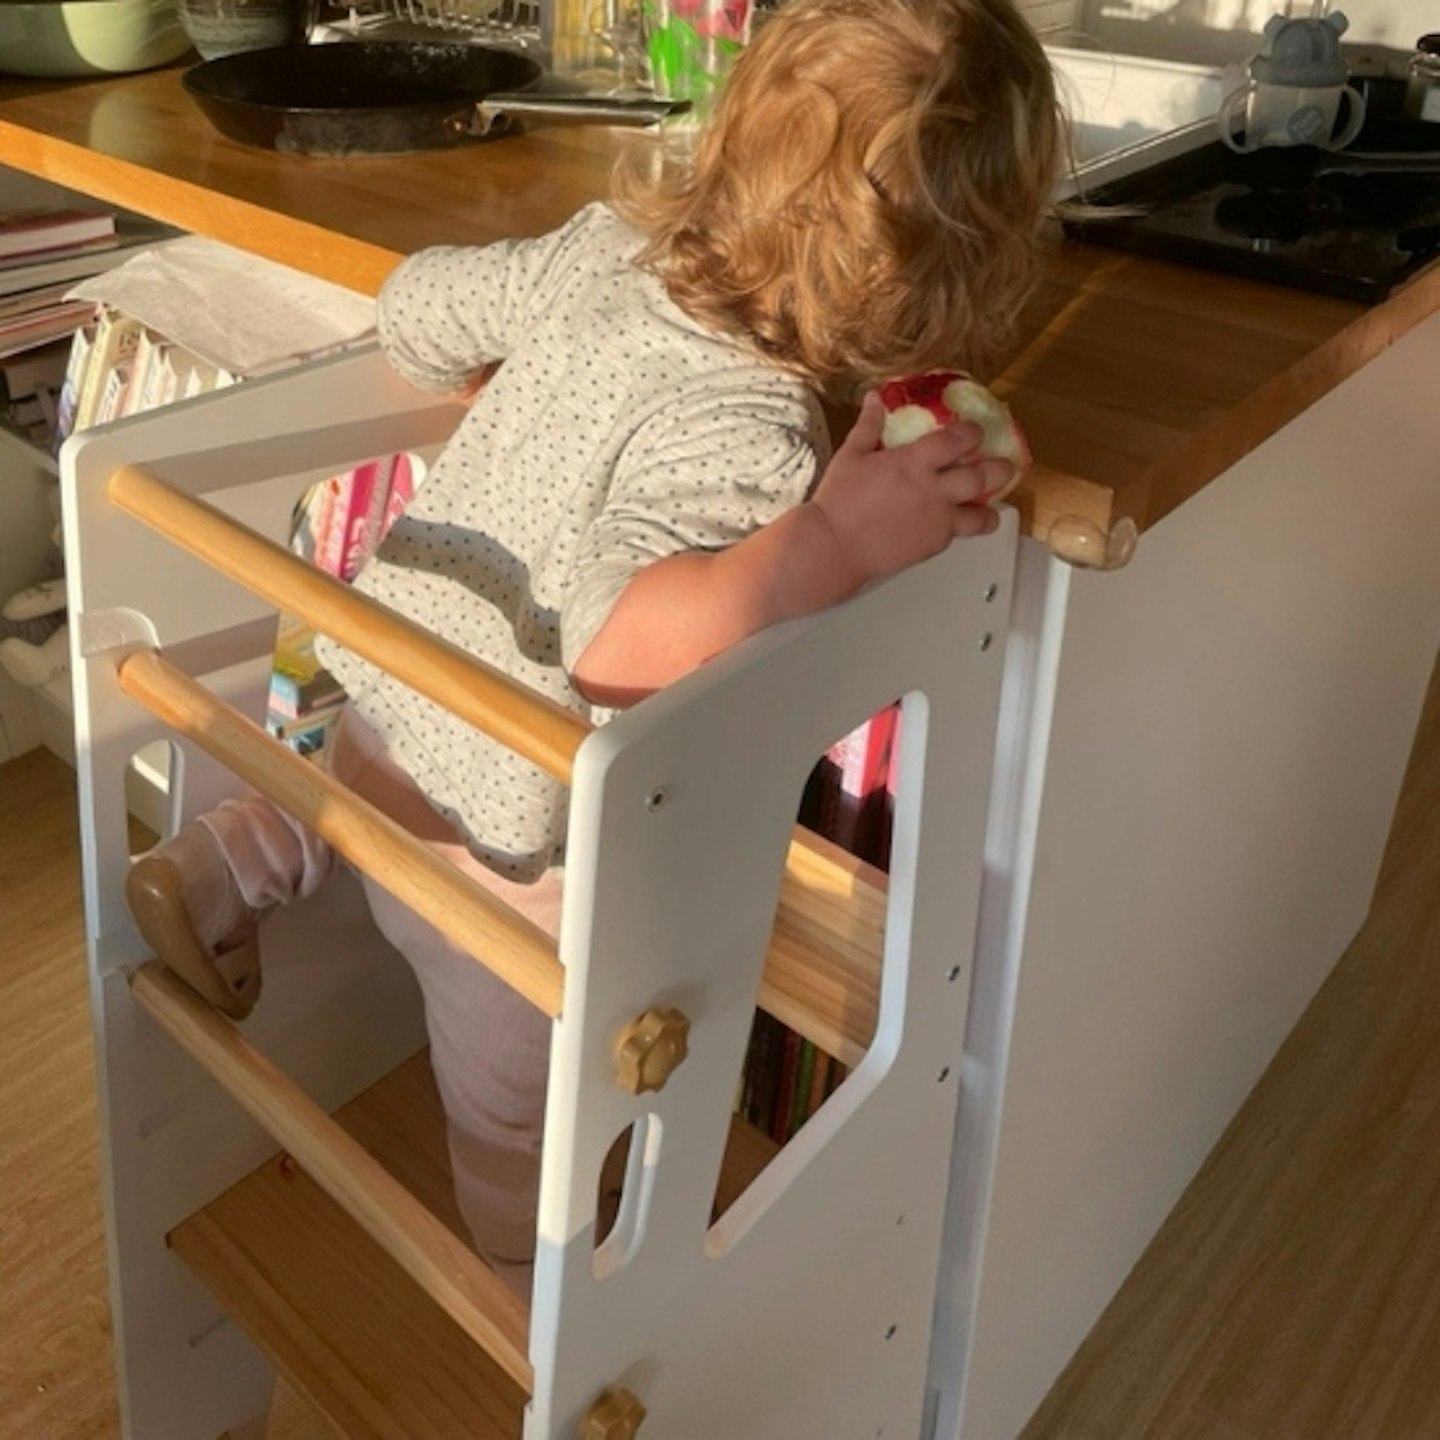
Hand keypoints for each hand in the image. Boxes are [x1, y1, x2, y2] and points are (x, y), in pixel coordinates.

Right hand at [809, 391, 1007, 588]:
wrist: (835, 546)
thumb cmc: (839, 500)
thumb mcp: (851, 455)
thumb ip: (869, 425)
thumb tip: (876, 398)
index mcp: (915, 462)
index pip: (958, 440)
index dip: (972, 433)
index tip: (976, 433)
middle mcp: (934, 490)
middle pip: (982, 477)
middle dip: (998, 469)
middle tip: (1003, 466)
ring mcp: (937, 520)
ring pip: (980, 515)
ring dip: (990, 510)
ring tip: (991, 509)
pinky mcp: (932, 545)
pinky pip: (956, 535)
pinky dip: (960, 529)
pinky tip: (956, 526)